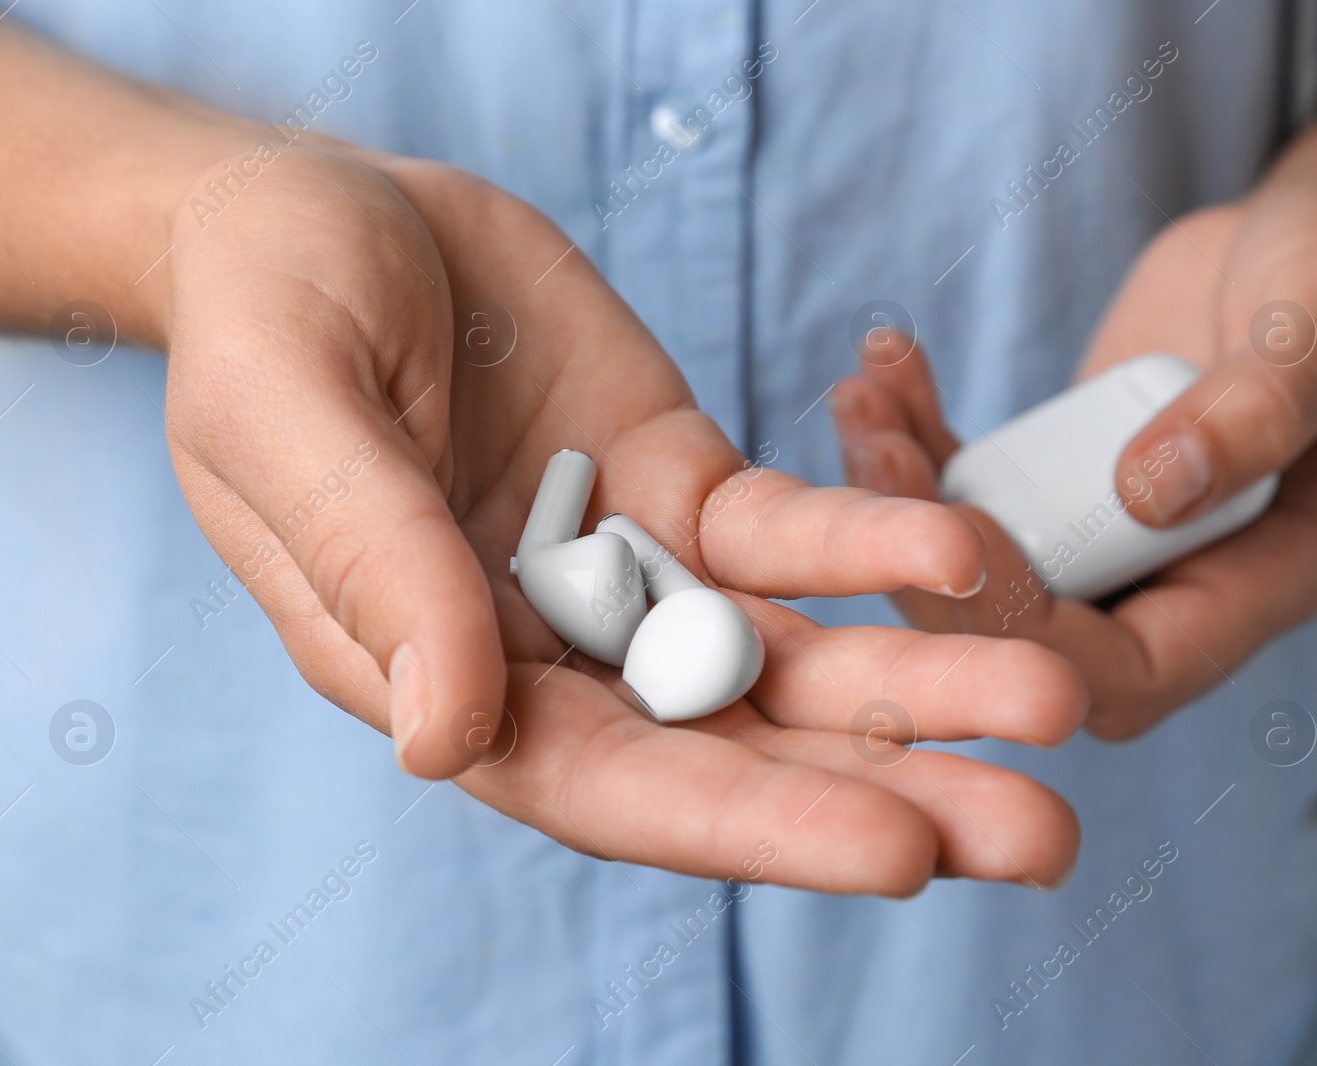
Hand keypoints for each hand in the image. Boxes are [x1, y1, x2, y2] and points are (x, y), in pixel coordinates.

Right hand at [160, 144, 1085, 894]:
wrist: (319, 210)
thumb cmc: (265, 314)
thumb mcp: (291, 416)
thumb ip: (371, 569)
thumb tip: (444, 742)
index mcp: (441, 674)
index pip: (607, 786)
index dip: (749, 825)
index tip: (897, 852)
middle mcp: (551, 652)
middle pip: (732, 751)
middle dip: (883, 789)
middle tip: (1036, 833)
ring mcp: (628, 569)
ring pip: (790, 655)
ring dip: (921, 682)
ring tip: (1051, 704)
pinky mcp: (683, 483)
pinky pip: (788, 528)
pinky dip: (868, 538)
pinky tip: (955, 546)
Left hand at [830, 174, 1316, 737]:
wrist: (1315, 236)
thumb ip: (1258, 410)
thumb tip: (1149, 490)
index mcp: (1260, 581)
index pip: (1128, 669)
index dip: (1034, 634)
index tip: (965, 538)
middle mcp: (1171, 577)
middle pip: (1027, 633)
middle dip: (933, 565)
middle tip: (874, 469)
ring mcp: (1107, 534)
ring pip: (979, 560)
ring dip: (903, 493)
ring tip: (862, 403)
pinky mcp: (1060, 482)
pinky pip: (972, 485)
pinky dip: (919, 437)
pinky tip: (882, 370)